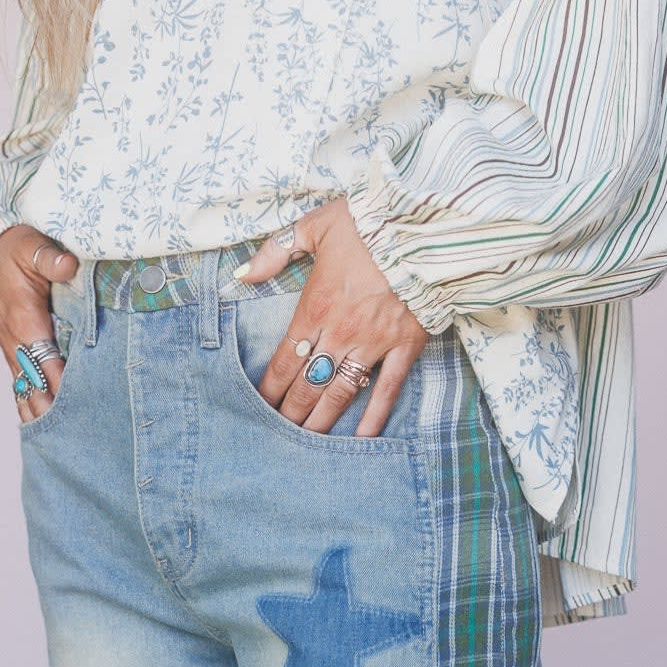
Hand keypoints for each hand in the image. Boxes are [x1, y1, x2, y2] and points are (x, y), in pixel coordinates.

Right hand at [0, 224, 78, 422]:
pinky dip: (31, 411)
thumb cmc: (14, 251)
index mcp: (25, 321)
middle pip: (38, 387)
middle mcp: (17, 344)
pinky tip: (45, 436)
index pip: (48, 361)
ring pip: (27, 394)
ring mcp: (14, 354)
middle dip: (57, 413)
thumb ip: (49, 258)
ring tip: (65, 448)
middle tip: (81, 439)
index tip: (84, 406)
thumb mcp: (30, 246)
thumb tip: (67, 266)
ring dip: (43, 419)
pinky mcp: (15, 357)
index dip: (65, 384)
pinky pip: (22, 389)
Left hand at [237, 197, 428, 437]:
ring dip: (323, 420)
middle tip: (279, 435)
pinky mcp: (404, 347)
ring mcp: (374, 343)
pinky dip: (376, 415)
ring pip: (341, 392)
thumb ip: (276, 252)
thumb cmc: (368, 223)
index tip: (259, 406)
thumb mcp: (315, 225)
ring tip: (309, 444)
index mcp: (315, 306)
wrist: (422, 227)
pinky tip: (364, 438)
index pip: (285, 359)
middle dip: (291, 411)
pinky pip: (388, 389)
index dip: (270, 387)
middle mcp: (340, 332)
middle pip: (308, 383)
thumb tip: (243, 274)